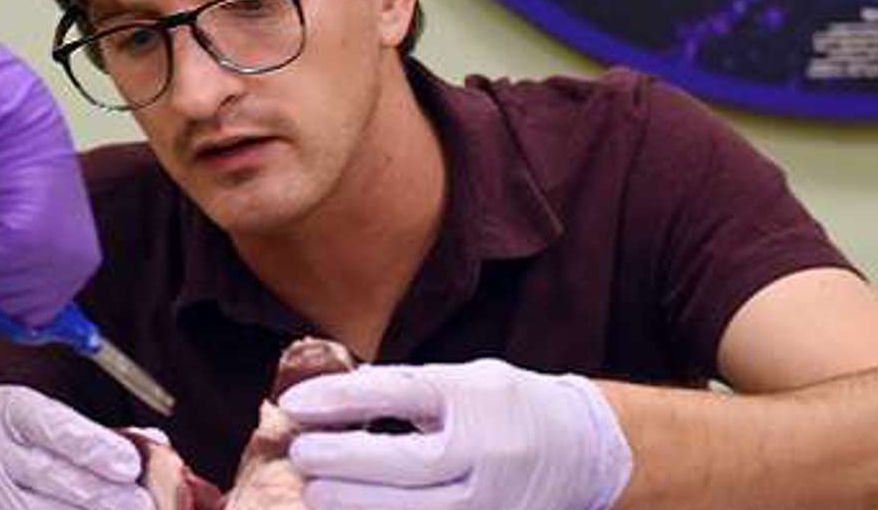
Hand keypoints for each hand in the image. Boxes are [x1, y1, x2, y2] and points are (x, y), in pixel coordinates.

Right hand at [0, 20, 100, 327]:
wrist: (17, 130)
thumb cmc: (19, 176)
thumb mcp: (31, 234)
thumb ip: (21, 274)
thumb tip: (4, 315)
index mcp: (81, 264)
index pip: (37, 317)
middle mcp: (71, 266)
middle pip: (8, 311)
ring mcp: (47, 255)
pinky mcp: (20, 239)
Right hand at [0, 385, 153, 509]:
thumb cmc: (26, 455)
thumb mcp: (54, 431)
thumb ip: (99, 438)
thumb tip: (154, 444)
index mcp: (5, 410)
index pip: (52, 426)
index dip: (94, 446)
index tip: (130, 465)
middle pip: (48, 474)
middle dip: (101, 493)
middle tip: (140, 503)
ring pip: (36, 509)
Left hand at [280, 359, 632, 509]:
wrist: (585, 450)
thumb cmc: (508, 406)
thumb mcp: (464, 379)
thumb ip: (405, 389)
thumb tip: (335, 398)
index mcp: (475, 398)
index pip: (398, 394)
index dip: (339, 399)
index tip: (292, 403)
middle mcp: (485, 453)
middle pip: (404, 463)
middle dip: (342, 461)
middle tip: (300, 454)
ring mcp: (491, 500)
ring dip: (355, 504)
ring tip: (314, 492)